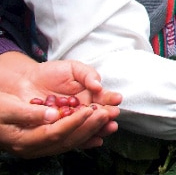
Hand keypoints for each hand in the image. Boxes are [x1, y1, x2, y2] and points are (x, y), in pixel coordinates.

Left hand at [0, 54, 121, 157]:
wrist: (25, 83)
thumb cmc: (51, 73)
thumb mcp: (73, 68)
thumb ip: (88, 75)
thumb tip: (99, 86)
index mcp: (91, 96)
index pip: (104, 99)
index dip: (111, 99)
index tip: (116, 99)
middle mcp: (84, 111)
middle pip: (99, 115)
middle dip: (107, 115)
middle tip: (111, 114)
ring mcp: (72, 122)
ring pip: (88, 127)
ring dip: (99, 128)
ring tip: (106, 127)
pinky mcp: (59, 131)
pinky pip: (72, 137)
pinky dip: (84, 140)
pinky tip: (95, 141)